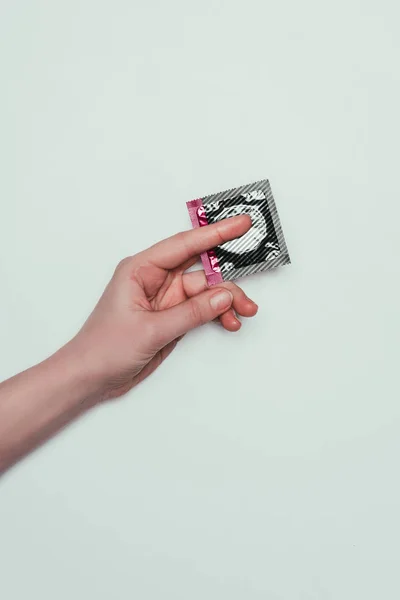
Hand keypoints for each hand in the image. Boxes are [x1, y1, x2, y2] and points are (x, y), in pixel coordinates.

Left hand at [69, 215, 257, 399]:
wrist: (91, 378)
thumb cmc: (104, 348)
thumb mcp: (151, 329)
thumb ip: (190, 312)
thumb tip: (223, 296)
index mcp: (141, 269)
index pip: (184, 244)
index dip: (215, 233)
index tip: (240, 224)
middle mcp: (154, 279)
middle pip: (200, 267)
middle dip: (228, 274)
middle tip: (255, 272)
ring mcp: (165, 299)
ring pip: (205, 291)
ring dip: (226, 301)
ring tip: (244, 312)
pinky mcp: (171, 317)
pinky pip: (201, 309)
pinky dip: (217, 315)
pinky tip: (229, 323)